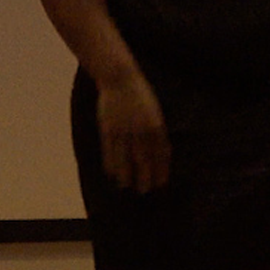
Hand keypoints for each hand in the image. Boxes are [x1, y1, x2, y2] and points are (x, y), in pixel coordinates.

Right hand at [95, 68, 169, 192]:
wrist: (120, 78)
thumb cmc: (140, 94)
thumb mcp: (155, 111)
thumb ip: (156, 131)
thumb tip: (159, 152)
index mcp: (156, 125)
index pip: (161, 154)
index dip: (161, 170)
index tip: (161, 183)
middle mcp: (141, 130)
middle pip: (144, 160)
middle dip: (145, 177)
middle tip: (144, 191)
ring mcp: (124, 130)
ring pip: (125, 159)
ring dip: (126, 175)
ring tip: (126, 186)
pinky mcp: (108, 129)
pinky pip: (109, 151)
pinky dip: (111, 164)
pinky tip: (112, 173)